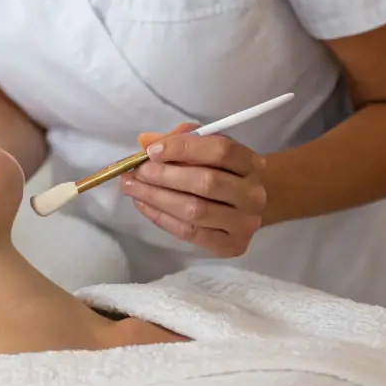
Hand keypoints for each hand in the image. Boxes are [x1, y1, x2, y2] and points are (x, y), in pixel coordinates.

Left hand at [120, 123, 267, 256]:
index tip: (151, 151)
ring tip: (131, 188)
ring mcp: (245, 223)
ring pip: (196, 210)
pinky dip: (161, 218)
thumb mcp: (206, 148)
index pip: (221, 150)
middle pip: (207, 182)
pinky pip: (190, 233)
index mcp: (251, 163)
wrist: (245, 206)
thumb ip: (179, 140)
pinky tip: (143, 205)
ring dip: (157, 197)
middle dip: (164, 176)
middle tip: (137, 172)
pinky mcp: (232, 246)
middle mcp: (254, 194)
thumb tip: (146, 142)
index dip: (184, 148)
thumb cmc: (220, 171)